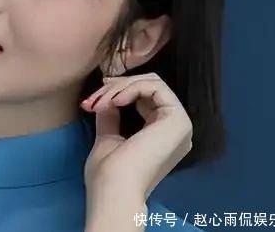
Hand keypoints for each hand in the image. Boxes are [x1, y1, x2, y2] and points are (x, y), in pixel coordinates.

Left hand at [81, 72, 192, 204]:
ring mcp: (180, 124)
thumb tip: (106, 99)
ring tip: (101, 101)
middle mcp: (175, 129)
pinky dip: (131, 88)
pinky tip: (115, 101)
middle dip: (117, 86)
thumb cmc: (109, 175)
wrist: (114, 191)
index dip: (120, 89)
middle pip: (148, 87)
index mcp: (162, 135)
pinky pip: (156, 87)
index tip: (96, 94)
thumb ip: (111, 117)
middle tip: (95, 97)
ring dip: (120, 87)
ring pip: (151, 83)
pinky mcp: (178, 119)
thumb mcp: (108, 139)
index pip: (146, 97)